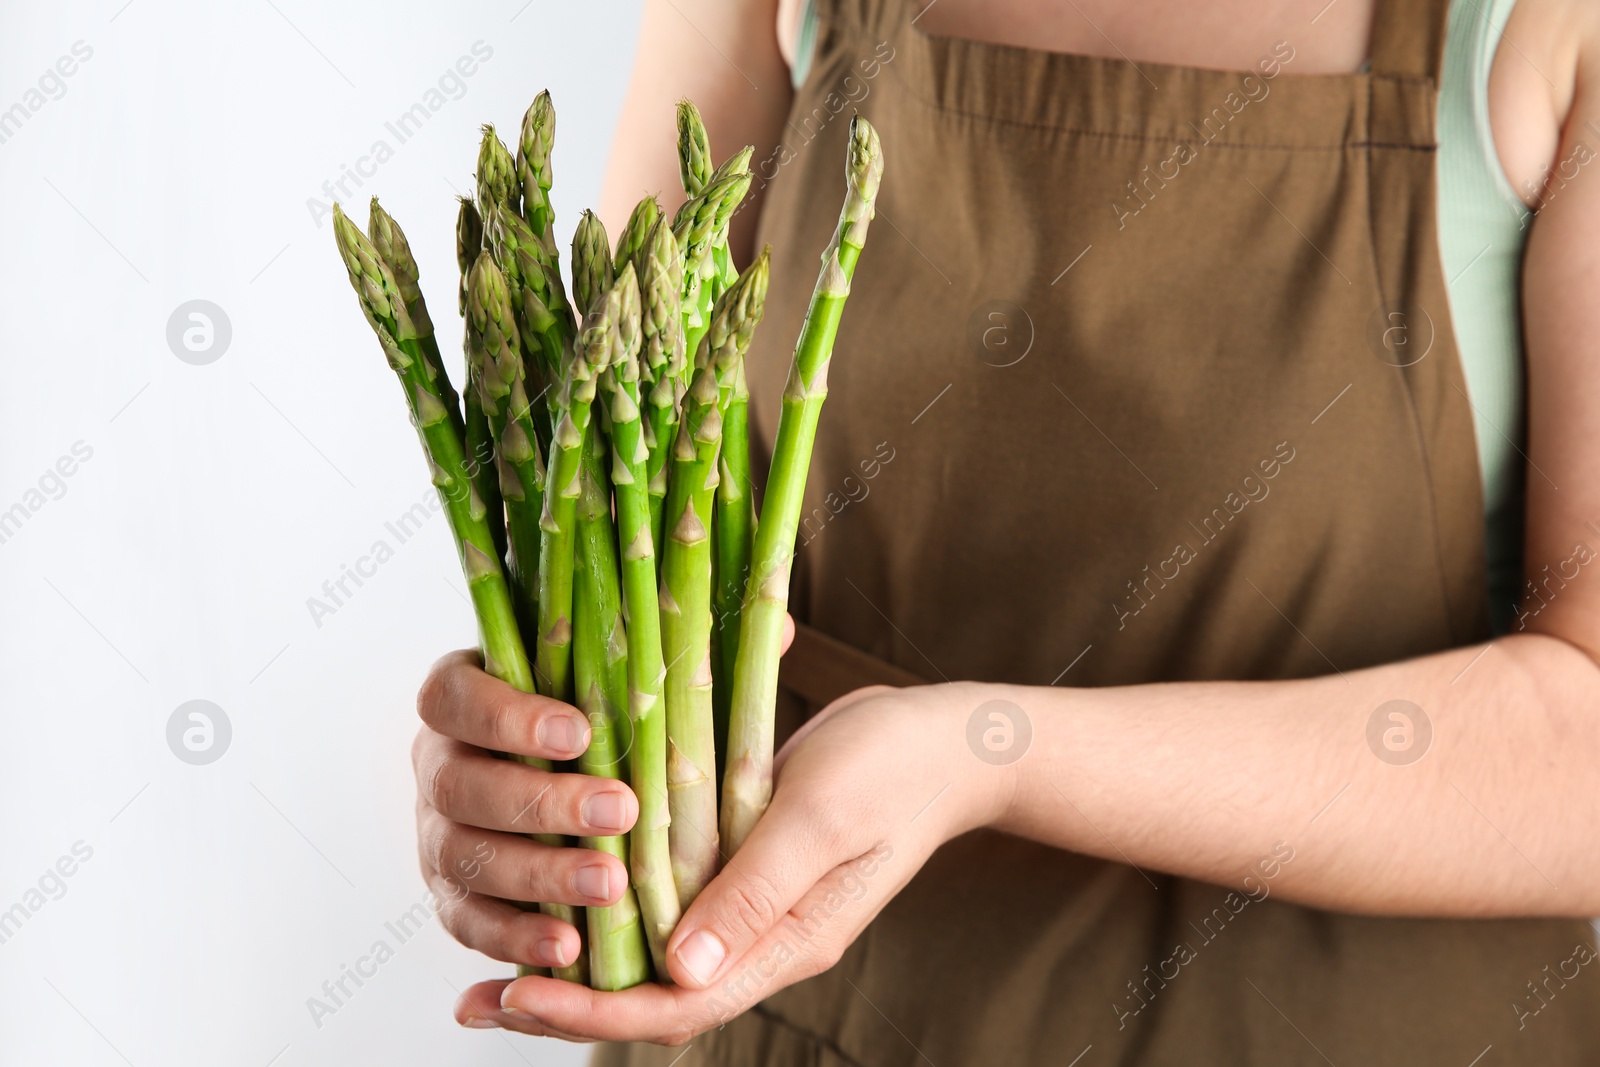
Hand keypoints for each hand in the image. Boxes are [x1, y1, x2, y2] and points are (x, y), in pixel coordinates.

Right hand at [412, 650, 641, 973]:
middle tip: (620, 809)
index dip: (509, 717)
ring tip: (612, 886)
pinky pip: (469, 923)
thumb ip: (644, 652)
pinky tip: (571, 948)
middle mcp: (436, 764)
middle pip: (460, 787)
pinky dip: (516, 937)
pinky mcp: (452, 896)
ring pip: (464, 860)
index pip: (455, 699)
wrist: (568, 775)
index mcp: (459, 698)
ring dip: (538, 876)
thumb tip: (745, 627)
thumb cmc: (594, 714)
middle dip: (540, 803)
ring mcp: (436, 835)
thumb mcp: (605, 673)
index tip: (580, 732)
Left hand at [454, 680, 1016, 1043]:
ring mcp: (749, 903)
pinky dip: (609, 904)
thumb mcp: (823, 817)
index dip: (593, 1011)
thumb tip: (681, 969)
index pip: (678, 1006)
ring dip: (576, 958)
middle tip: (478, 1002)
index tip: (520, 997)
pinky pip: (665, 900)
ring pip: (650, 953)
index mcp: (786, 942)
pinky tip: (565, 884)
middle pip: (652, 995)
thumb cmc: (892, 769)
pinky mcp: (739, 862)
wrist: (943, 739)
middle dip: (566, 1002)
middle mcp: (758, 936)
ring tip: (493, 962)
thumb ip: (755, 889)